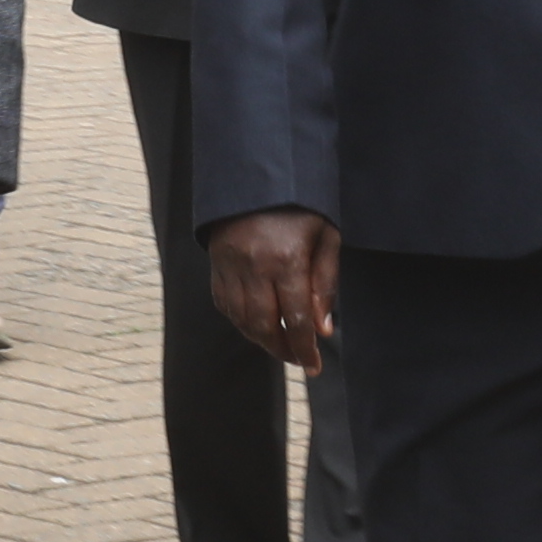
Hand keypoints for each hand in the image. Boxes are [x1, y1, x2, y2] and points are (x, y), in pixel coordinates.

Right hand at [206, 206, 338, 373]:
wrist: (257, 174)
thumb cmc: (300, 205)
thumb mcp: (325, 236)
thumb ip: (325, 283)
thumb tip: (324, 328)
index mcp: (287, 260)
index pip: (296, 319)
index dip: (305, 349)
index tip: (314, 367)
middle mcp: (255, 267)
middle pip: (265, 326)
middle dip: (282, 349)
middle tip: (298, 359)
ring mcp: (230, 266)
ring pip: (242, 319)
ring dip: (261, 339)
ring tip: (280, 344)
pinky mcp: (216, 263)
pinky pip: (224, 304)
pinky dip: (240, 320)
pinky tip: (256, 323)